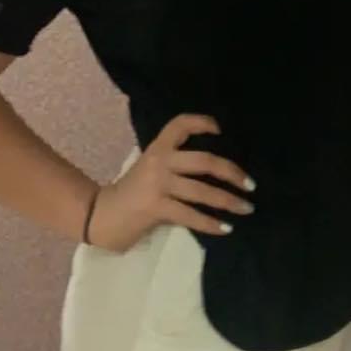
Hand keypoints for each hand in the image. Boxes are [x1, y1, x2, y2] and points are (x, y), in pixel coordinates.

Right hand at [87, 114, 255, 252]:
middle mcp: (159, 161)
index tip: (221, 129)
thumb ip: (175, 165)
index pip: (180, 124)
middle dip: (232, 173)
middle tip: (251, 184)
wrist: (99, 215)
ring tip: (246, 208)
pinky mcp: (156, 207)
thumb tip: (216, 170)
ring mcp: (157, 184)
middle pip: (205, 161)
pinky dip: (211, 223)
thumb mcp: (151, 169)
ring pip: (202, 191)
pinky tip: (226, 228)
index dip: (202, 122)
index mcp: (158, 148)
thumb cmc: (131, 193)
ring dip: (228, 201)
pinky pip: (191, 215)